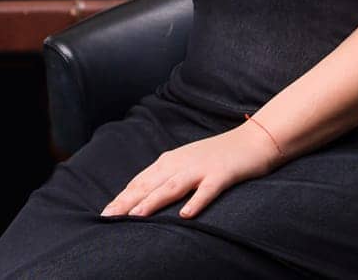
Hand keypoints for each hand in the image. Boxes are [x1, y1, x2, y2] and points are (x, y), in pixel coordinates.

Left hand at [101, 122, 281, 219]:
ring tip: (135, 216)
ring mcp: (201, 168)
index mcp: (170, 161)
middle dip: (127, 201)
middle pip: (150, 184)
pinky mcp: (222, 175)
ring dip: (152, 201)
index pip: (140, 181)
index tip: (105, 212)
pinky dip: (196, 201)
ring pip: (172, 186)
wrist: (252, 141)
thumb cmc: (217, 155)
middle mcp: (181, 163)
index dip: (122, 197)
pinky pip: (208, 190)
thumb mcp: (187, 163)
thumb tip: (144, 194)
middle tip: (107, 217)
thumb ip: (167, 177)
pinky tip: (186, 215)